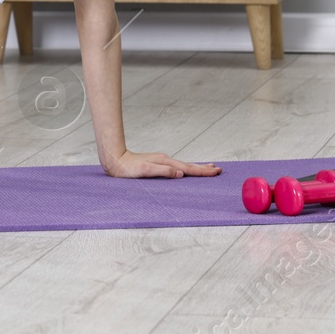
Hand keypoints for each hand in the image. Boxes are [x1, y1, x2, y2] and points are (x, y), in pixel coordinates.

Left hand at [103, 150, 221, 178]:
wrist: (115, 160)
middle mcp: (166, 160)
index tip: (215, 171)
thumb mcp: (145, 170)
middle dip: (204, 168)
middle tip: (218, 170)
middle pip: (189, 165)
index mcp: (165, 162)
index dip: (202, 171)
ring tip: (209, 168)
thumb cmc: (128, 168)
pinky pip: (177, 166)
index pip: (188, 168)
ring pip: (184, 165)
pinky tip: (186, 169)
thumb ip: (163, 171)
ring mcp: (162, 161)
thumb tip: (180, 173)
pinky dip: (187, 167)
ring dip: (197, 167)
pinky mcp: (159, 163)